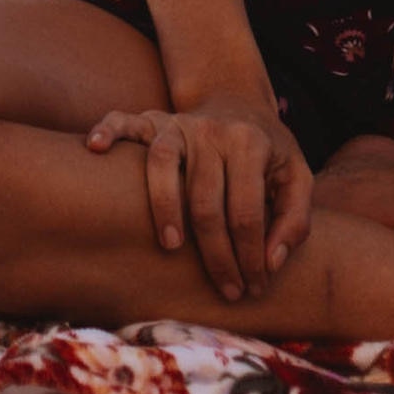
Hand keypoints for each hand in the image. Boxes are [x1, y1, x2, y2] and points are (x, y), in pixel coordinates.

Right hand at [83, 95, 314, 306]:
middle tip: (226, 291)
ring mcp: (179, 123)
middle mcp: (213, 131)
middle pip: (205, 200)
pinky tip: (96, 148)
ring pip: (163, 161)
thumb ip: (295, 220)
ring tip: (170, 246)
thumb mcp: (297, 177)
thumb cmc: (268, 153)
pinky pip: (126, 120)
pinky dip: (109, 129)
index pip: (246, 212)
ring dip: (163, 205)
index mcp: (250, 144)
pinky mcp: (154, 119)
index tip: (255, 287)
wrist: (239, 103)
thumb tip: (271, 262)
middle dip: (217, 255)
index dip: (251, 256)